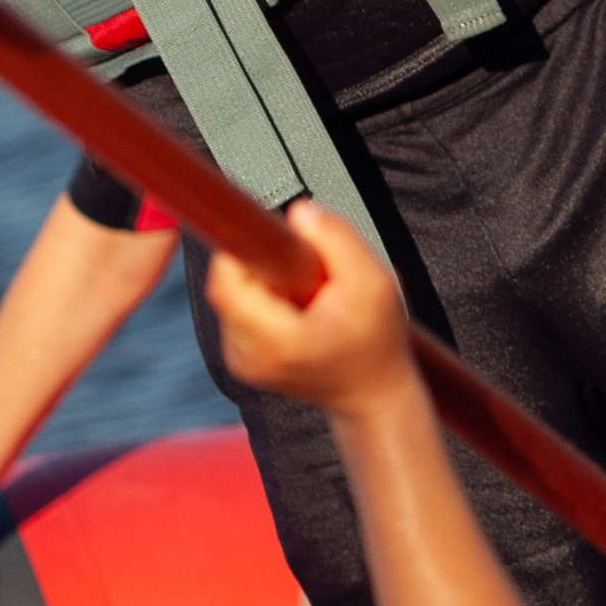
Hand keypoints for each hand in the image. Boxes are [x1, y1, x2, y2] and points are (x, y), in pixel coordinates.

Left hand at [207, 203, 413, 418]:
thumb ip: (336, 238)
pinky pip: (236, 308)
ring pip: (231, 293)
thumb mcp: (374, 282)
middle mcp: (251, 357)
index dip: (239, 248)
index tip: (262, 234)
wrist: (372, 393)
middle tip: (305, 271)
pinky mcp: (240, 358)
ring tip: (305, 295)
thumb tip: (298, 212)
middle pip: (229, 284)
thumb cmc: (377, 343)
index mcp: (280, 343)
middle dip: (262, 262)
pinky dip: (262, 297)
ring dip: (263, 280)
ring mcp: (241, 361)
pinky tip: (296, 308)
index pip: (228, 284)